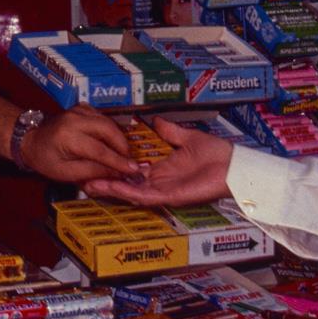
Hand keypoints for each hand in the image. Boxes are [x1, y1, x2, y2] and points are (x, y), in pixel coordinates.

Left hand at [18, 105, 138, 183]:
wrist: (30, 139)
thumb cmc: (45, 159)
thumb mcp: (65, 173)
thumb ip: (91, 172)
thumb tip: (116, 172)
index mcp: (68, 137)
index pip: (99, 150)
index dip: (118, 161)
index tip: (133, 169)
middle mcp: (75, 119)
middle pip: (108, 130)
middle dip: (122, 146)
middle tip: (129, 161)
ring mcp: (79, 110)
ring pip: (108, 122)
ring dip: (118, 138)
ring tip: (122, 155)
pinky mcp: (83, 108)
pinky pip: (103, 118)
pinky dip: (111, 130)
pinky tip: (112, 142)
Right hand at [81, 116, 233, 207]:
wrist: (234, 166)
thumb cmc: (217, 155)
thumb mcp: (188, 137)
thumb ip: (170, 132)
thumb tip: (155, 122)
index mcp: (163, 170)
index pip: (133, 172)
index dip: (115, 168)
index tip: (96, 161)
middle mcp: (160, 182)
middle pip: (127, 185)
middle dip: (105, 181)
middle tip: (82, 177)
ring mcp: (164, 191)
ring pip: (130, 192)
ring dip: (110, 188)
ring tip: (89, 183)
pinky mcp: (170, 197)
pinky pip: (144, 196)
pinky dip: (126, 192)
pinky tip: (111, 186)